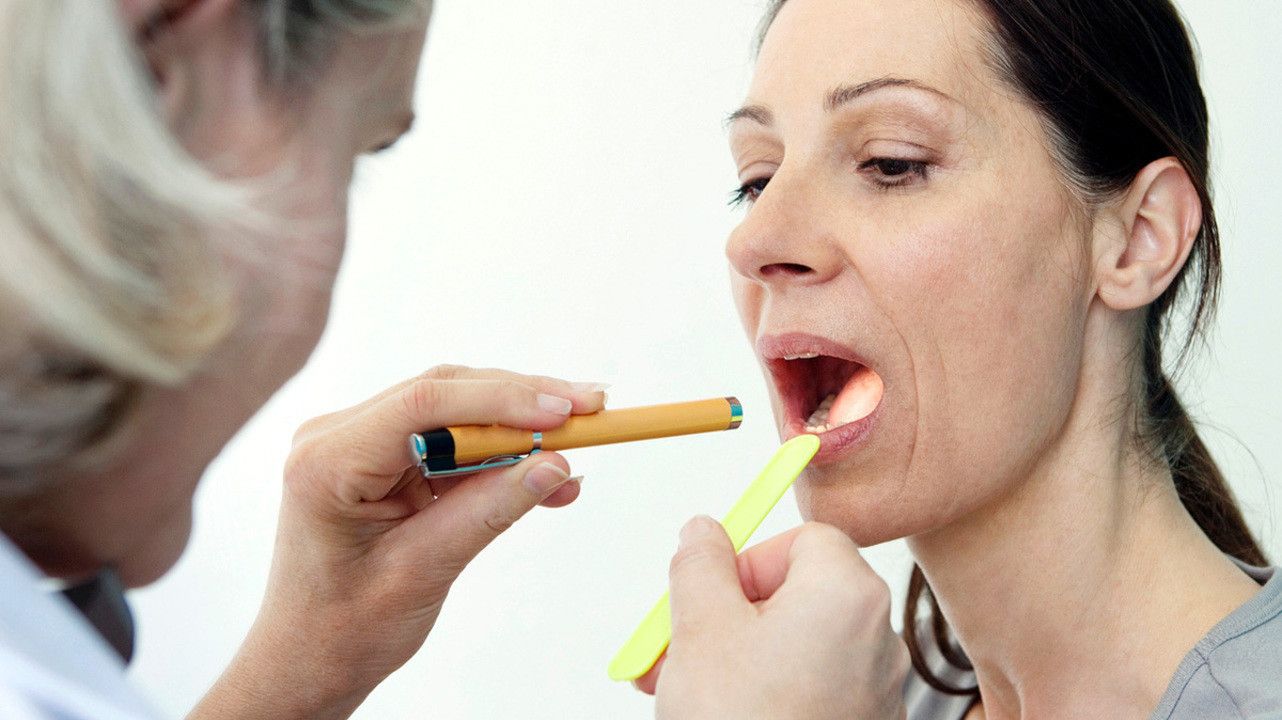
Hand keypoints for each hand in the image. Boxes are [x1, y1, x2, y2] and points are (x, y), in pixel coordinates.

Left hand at [190, 365, 605, 719]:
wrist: (308, 658)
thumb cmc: (344, 628)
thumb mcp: (423, 571)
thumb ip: (489, 512)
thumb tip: (556, 466)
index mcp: (328, 462)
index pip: (424, 404)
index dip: (503, 399)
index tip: (565, 411)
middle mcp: (339, 437)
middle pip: (447, 395)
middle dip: (524, 403)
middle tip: (593, 412)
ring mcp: (360, 443)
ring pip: (457, 412)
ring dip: (521, 429)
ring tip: (581, 445)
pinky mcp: (385, 458)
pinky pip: (454, 442)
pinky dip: (502, 457)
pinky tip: (547, 479)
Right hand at [638, 518, 909, 719]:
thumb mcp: (699, 625)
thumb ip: (701, 563)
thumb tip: (704, 531)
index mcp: (846, 594)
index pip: (805, 538)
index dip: (750, 558)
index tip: (709, 590)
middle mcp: (876, 638)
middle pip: (798, 594)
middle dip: (730, 612)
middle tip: (677, 640)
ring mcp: (874, 691)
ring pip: (797, 646)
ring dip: (739, 655)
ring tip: (683, 686)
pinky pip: (811, 688)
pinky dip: (768, 691)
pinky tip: (723, 714)